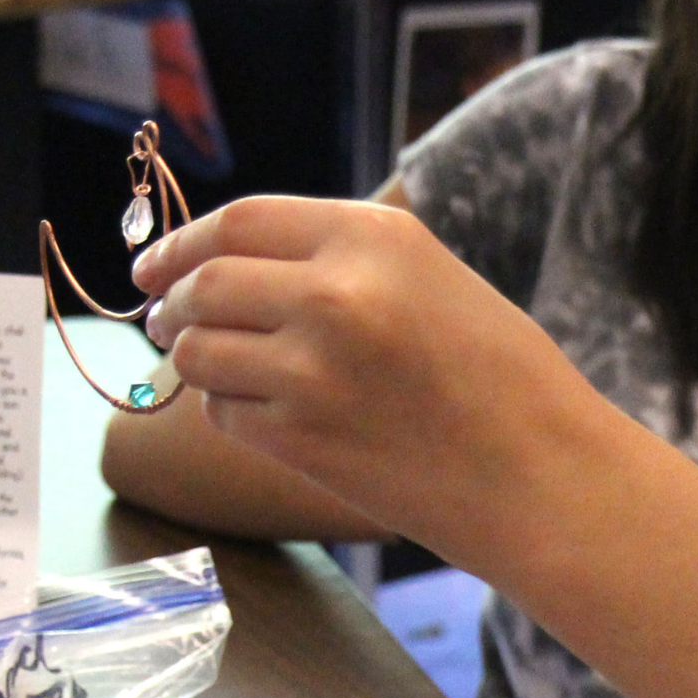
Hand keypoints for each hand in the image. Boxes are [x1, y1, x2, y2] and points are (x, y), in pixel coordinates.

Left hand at [130, 196, 597, 567]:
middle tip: (162, 318)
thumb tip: (241, 263)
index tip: (154, 263)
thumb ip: (346, 261)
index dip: (183, 242)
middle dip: (171, 301)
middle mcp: (334, 292)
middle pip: (205, 283)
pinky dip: (230, 410)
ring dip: (193, 359)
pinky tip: (268, 416)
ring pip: (198, 351)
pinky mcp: (301, 439)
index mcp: (374, 236)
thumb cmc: (504, 382)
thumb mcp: (433, 280)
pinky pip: (225, 411)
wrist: (543, 477)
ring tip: (216, 368)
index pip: (241, 220)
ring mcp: (312, 369)